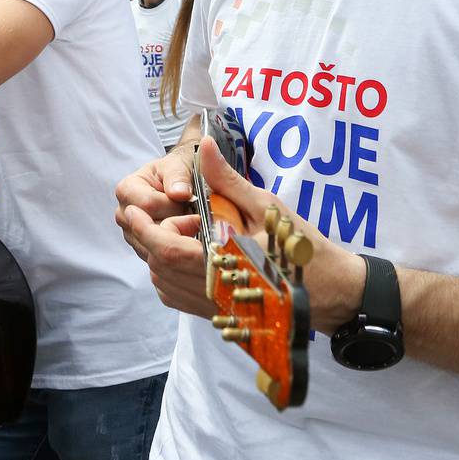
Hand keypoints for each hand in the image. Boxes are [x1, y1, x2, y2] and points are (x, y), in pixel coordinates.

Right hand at [113, 141, 198, 251]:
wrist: (180, 182)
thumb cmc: (178, 170)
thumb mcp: (179, 164)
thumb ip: (178, 176)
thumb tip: (179, 193)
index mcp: (127, 189)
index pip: (149, 205)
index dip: (174, 205)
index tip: (190, 199)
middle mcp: (124, 214)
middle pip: (152, 227)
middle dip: (177, 221)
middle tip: (192, 211)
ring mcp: (132, 234)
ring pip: (156, 245)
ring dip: (178, 235)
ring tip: (188, 220)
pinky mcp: (143, 249)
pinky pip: (160, 256)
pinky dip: (176, 246)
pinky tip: (184, 233)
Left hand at [118, 139, 281, 319]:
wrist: (326, 289)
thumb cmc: (298, 244)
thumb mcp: (266, 204)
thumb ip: (227, 180)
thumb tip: (205, 146)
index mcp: (222, 259)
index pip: (166, 248)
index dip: (144, 228)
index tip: (131, 208)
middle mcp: (212, 286)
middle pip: (159, 265)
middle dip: (146, 238)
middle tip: (148, 213)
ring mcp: (213, 304)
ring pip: (165, 282)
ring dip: (157, 256)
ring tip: (170, 231)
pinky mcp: (218, 312)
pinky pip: (178, 297)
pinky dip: (168, 276)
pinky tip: (179, 255)